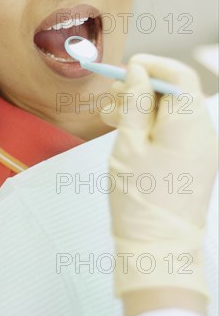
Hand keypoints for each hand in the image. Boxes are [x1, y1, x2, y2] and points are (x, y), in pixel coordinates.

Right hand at [100, 54, 217, 315]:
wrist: (159, 251)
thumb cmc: (140, 199)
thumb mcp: (128, 142)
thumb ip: (133, 100)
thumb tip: (137, 70)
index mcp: (190, 123)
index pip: (179, 74)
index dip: (151, 64)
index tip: (125, 68)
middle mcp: (204, 132)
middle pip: (175, 92)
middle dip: (142, 86)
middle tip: (110, 94)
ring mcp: (202, 148)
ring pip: (172, 111)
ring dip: (143, 106)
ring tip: (111, 115)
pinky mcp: (195, 161)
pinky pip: (175, 130)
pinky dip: (152, 124)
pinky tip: (126, 131)